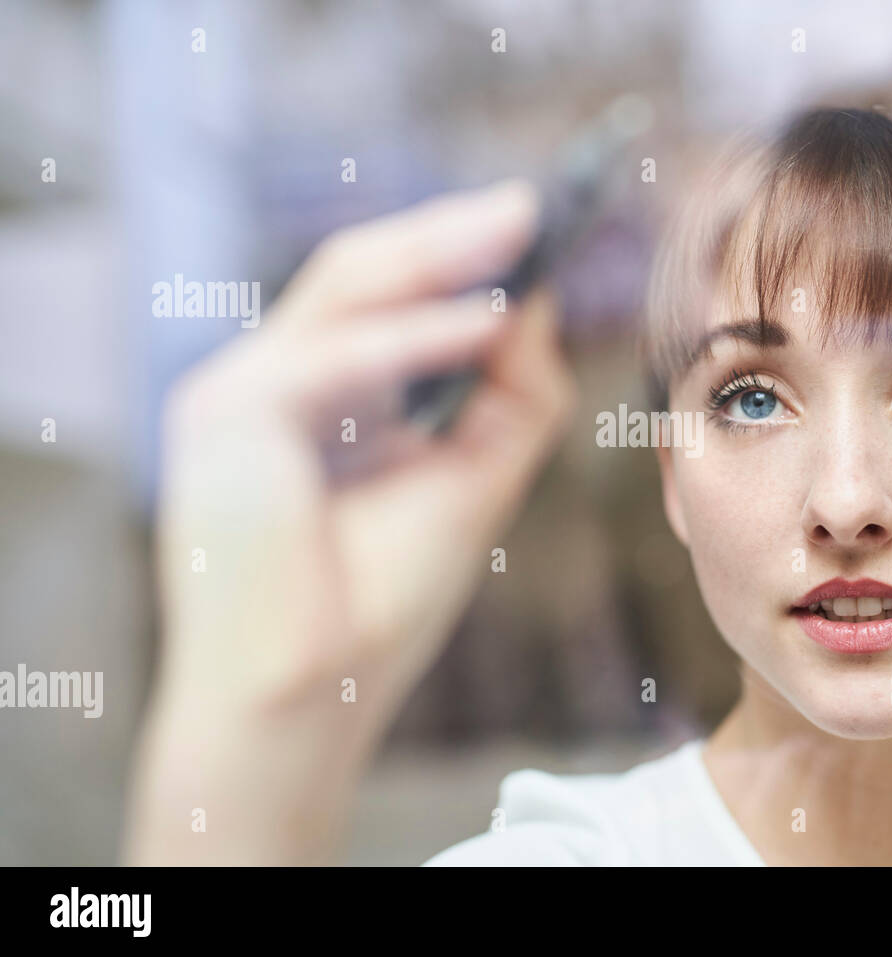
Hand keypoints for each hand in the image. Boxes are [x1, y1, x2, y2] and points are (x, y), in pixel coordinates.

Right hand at [125, 180, 575, 862]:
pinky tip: (486, 321)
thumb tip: (540, 305)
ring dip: (437, 256)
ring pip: (343, 291)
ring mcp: (236, 392)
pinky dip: (412, 337)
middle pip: (361, 275)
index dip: (454, 254)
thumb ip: (511, 397)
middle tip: (532, 204)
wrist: (308, 701)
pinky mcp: (224, 416)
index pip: (383, 299)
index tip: (533, 225)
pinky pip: (332, 356)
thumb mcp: (472, 481)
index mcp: (317, 396)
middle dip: (450, 235)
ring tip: (520, 228)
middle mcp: (271, 380)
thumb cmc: (380, 602)